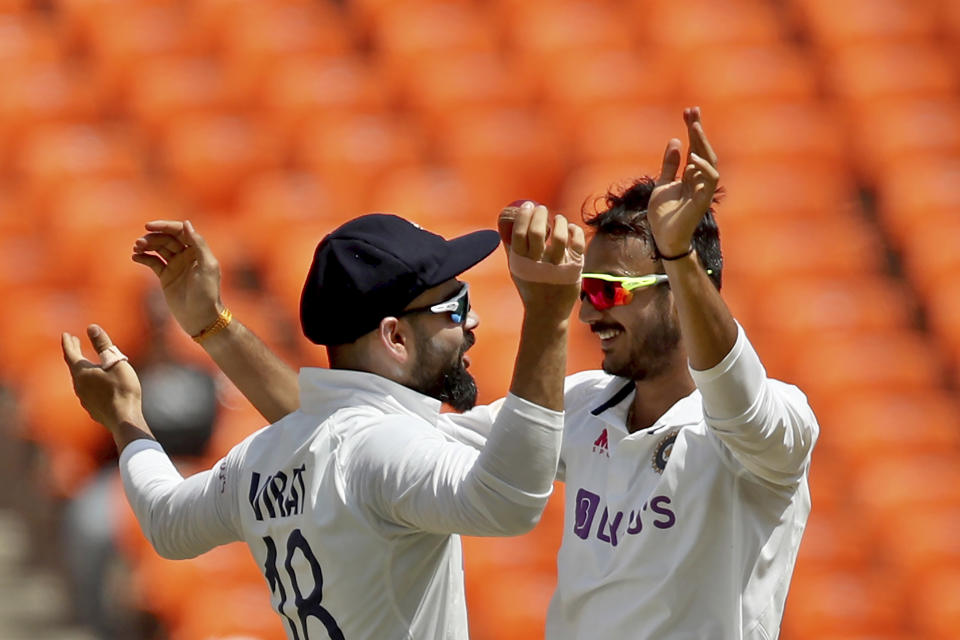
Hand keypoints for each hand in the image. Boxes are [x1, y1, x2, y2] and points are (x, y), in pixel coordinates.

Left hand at [62, 325, 142, 431]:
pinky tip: (95, 384)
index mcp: (82, 372)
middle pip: (72, 365)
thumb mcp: (116, 362)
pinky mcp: (91, 407)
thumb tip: (91, 327)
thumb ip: (103, 345)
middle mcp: (78, 385)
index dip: (68, 343)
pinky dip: (88, 381)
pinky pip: (86, 390)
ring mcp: (83, 398)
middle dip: (73, 352)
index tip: (66, 334)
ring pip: (79, 379)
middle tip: (73, 342)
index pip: (71, 353)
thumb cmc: (122, 389)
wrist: (123, 418)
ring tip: (85, 362)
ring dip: (81, 368)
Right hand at [132, 220, 223, 336]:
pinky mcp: (166, 276)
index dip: (165, 226)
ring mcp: (175, 265)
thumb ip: (198, 244)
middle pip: (167, 239)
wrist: (200, 317)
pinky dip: (144, 258)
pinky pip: (153, 262)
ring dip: (146, 246)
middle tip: (139, 242)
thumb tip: (186, 223)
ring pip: (158, 249)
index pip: (180, 231)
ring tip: (136, 248)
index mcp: (198, 250)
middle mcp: (186, 255)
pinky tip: (135, 257)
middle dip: (152, 238)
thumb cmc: (207, 292)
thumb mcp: (207, 266)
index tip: (148, 226)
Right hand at [497, 201, 584, 315]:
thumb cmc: (531, 285)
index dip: (523, 215)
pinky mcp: (574, 268)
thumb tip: (506, 220)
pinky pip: (577, 243)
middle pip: (537, 232)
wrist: (547, 312)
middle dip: (540, 214)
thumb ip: (511, 246)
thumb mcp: (516, 268)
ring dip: (559, 221)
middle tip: (542, 209)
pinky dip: (574, 231)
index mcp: (521, 262)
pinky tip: (570, 228)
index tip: (528, 206)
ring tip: (558, 219)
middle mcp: (538, 265)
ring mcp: (557, 267)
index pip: (518, 233)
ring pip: (559, 236)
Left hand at [647, 107, 719, 257]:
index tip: (689, 110)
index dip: (693, 129)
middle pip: (704, 151)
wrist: (664, 238)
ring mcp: (702, 190)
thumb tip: (675, 140)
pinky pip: (709, 183)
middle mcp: (700, 180)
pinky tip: (693, 159)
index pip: (695, 147)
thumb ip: (669, 165)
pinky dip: (703, 170)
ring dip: (703, 145)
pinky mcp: (701, 202)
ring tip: (694, 128)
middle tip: (693, 112)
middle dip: (699, 131)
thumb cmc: (664, 214)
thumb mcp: (662, 184)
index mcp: (691, 175)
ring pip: (710, 163)